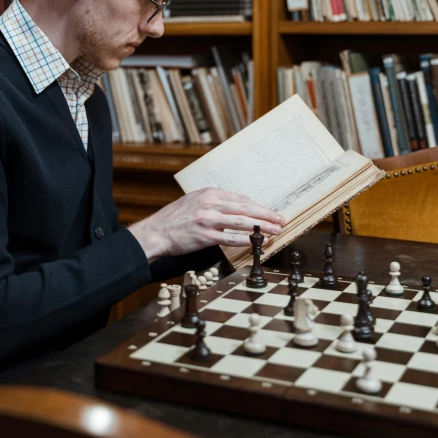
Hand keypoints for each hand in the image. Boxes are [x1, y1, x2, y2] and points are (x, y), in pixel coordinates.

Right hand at [127, 187, 284, 261]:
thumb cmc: (175, 218)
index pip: (241, 199)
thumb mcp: (195, 201)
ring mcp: (208, 220)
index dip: (259, 206)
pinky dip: (245, 240)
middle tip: (281, 220)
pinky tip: (256, 243)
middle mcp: (210, 204)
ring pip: (242, 222)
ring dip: (261, 228)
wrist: (156, 231)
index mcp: (210, 194)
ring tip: (275, 232)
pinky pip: (230, 238)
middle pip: (245, 208)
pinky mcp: (205, 236)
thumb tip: (237, 208)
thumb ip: (215, 203)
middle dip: (266, 215)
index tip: (270, 212)